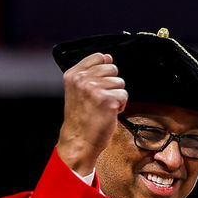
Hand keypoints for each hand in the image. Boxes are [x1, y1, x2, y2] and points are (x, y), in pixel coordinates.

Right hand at [56, 53, 128, 173]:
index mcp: (73, 74)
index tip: (98, 85)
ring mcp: (94, 88)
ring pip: (120, 82)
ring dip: (116, 96)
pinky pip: (124, 95)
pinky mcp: (107, 99)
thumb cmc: (81, 118)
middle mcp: (82, 79)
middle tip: (100, 100)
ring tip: (103, 107)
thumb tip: (108, 57)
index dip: (104, 72)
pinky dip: (120, 106)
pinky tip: (109, 113)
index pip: (98, 57)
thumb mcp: (79, 90)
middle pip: (112, 69)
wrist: (79, 140)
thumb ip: (92, 72)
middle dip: (111, 85)